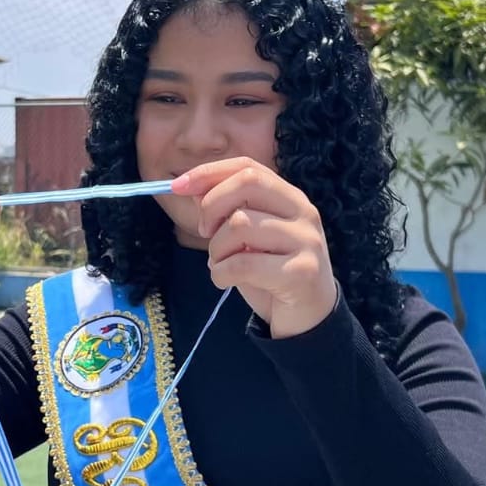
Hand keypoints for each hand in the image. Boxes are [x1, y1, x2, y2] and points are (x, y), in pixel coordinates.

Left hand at [172, 158, 337, 338]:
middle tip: (204, 232)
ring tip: (220, 264)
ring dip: (215, 249)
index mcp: (290, 198)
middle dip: (212, 206)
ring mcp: (306, 241)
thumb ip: (226, 212)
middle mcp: (304, 212)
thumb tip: (191, 187)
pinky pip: (242, 264)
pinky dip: (220, 274)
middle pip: (246, 185)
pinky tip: (224, 281)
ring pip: (239, 225)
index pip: (248, 167)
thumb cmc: (271, 273)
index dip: (209, 173)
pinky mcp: (300, 273)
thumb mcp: (246, 238)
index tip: (178, 186)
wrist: (307, 317)